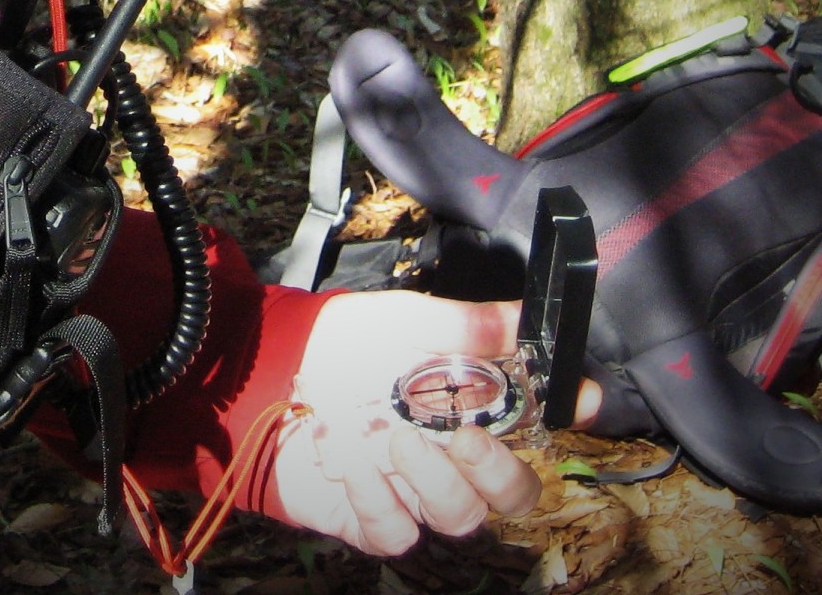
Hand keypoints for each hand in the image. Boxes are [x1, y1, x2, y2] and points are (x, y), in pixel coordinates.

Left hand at [273, 291, 599, 555]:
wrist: (273, 370)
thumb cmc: (346, 341)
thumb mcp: (408, 321)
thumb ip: (466, 326)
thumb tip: (526, 319)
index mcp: (472, 404)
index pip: (537, 421)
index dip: (566, 411)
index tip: (579, 398)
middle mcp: (453, 453)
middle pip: (512, 494)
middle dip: (498, 472)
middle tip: (465, 438)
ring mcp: (415, 491)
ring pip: (458, 517)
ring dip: (431, 481)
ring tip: (392, 439)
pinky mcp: (373, 518)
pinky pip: (396, 532)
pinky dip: (375, 500)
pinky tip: (351, 462)